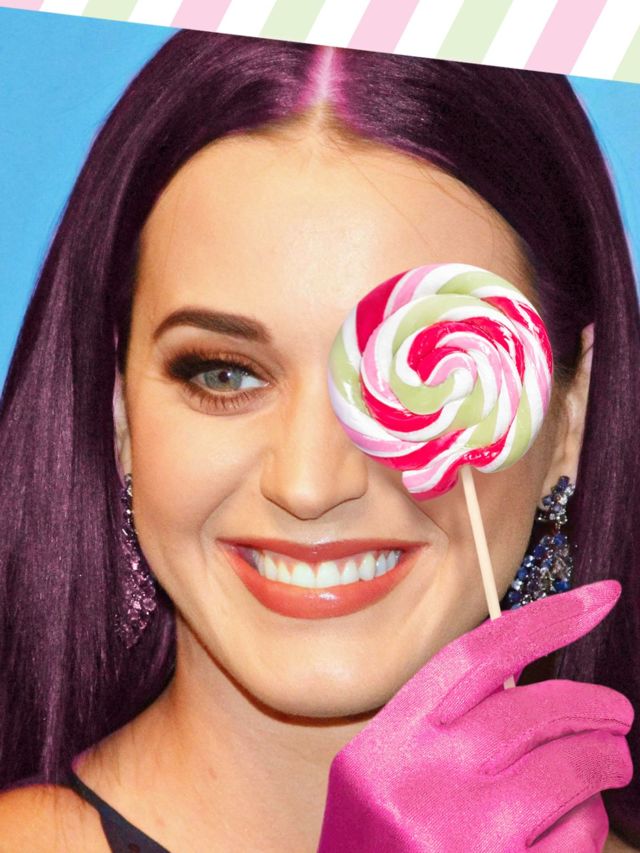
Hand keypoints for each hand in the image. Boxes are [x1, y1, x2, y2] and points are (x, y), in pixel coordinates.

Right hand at [317, 581, 632, 851]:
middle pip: (533, 709)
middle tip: (618, 711)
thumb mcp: (383, 780)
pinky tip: (573, 824)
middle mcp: (421, 783)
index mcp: (387, 746)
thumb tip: (519, 673)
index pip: (475, 656)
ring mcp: (463, 836)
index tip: (598, 599)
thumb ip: (438, 727)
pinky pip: (579, 833)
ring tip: (606, 763)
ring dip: (603, 759)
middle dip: (593, 703)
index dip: (545, 619)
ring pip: (571, 767)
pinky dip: (589, 822)